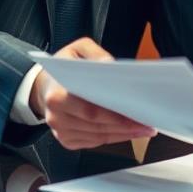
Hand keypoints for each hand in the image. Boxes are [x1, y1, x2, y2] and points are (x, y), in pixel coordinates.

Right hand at [31, 37, 157, 149]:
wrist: (44, 86)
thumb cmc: (64, 67)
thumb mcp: (77, 50)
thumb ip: (95, 54)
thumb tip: (111, 66)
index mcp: (57, 95)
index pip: (91, 110)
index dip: (116, 116)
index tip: (138, 114)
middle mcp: (57, 117)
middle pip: (97, 126)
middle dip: (125, 126)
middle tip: (148, 124)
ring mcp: (61, 131)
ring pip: (99, 137)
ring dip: (123, 135)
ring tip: (144, 128)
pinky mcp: (67, 140)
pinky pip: (94, 142)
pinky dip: (113, 137)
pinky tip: (128, 132)